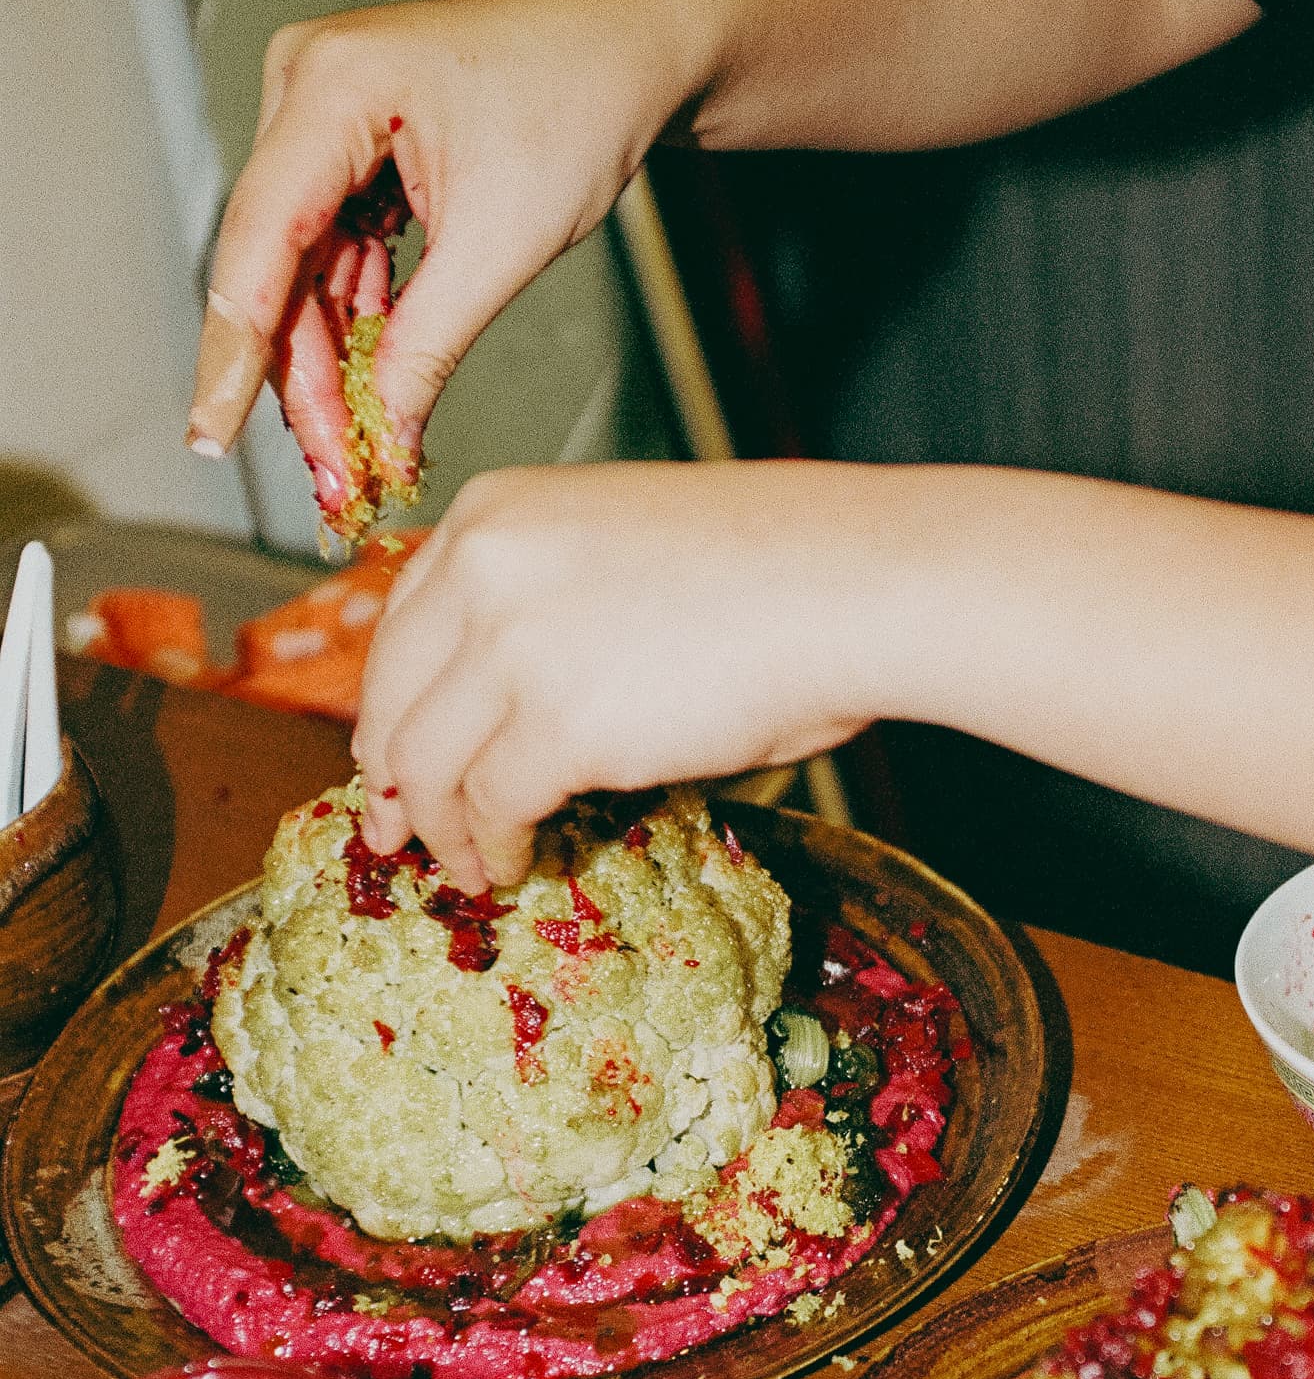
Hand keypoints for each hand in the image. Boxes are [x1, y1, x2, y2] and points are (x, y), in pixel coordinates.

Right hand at [188, 0, 694, 466]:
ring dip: (328, 371)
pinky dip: (357, 333)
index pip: (259, 240)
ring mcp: (325, 124)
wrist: (625, 54)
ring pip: (303, 276)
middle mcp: (307, 92)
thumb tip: (380, 433)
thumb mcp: (502, 245)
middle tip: (332, 478)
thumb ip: (426, 346)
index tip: (210, 436)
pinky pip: (337, 261)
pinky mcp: (353, 157)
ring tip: (355, 459)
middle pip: (276, 268)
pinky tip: (370, 401)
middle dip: (303, 383)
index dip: (233, 353)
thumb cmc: (578, 102)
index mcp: (333, 86)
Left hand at [350, 464, 892, 891]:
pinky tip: (518, 863)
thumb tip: (512, 711)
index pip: (404, 623)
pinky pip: (492, 806)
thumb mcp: (622, 551)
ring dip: (443, 830)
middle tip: (403, 832)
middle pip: (394, 697)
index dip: (394, 706)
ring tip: (471, 866)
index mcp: (497, 512)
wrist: (854, 585)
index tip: (396, 759)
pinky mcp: (557, 726)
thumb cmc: (779, 569)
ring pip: (426, 764)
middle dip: (394, 780)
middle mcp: (484, 567)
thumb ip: (547, 608)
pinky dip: (497, 847)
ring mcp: (512, 646)